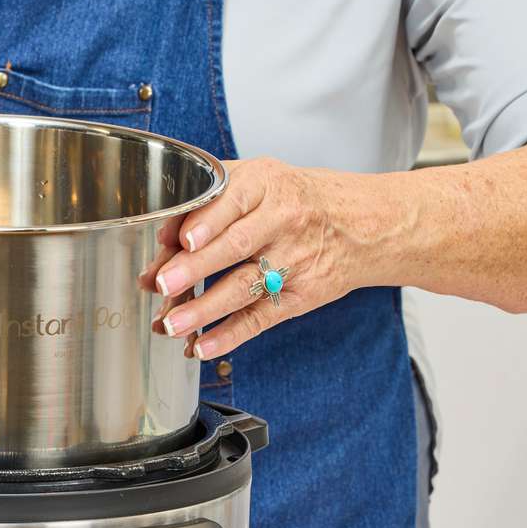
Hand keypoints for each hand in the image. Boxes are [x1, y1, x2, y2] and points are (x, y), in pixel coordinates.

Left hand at [150, 158, 385, 359]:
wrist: (363, 223)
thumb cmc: (296, 199)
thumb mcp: (260, 181)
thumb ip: (211, 201)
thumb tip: (163, 239)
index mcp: (266, 184)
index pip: (233, 201)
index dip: (205, 222)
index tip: (180, 238)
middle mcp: (282, 221)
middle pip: (236, 246)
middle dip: (195, 267)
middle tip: (163, 283)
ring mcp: (293, 261)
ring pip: (244, 286)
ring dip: (205, 308)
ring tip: (172, 324)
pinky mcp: (299, 295)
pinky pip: (260, 317)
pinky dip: (230, 335)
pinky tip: (203, 346)